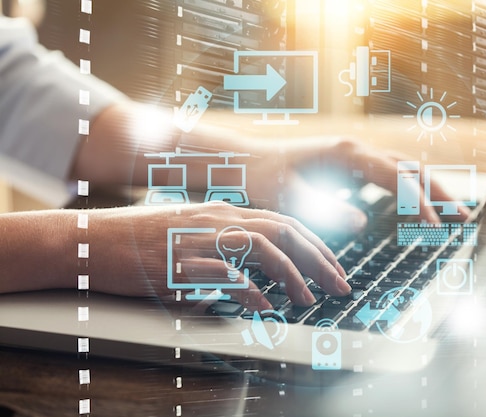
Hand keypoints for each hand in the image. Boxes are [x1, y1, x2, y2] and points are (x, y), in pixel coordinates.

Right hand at [88, 202, 349, 309]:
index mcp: (223, 212)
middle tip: (340, 285)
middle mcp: (217, 220)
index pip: (283, 222)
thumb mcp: (191, 235)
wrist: (92, 240)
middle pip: (283, 231)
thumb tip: (254, 275)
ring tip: (309, 299)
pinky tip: (265, 306)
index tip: (333, 268)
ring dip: (292, 274)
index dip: (315, 245)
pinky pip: (225, 273)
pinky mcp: (180, 262)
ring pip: (262, 247)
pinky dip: (251, 289)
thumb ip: (224, 248)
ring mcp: (200, 238)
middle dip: (318, 259)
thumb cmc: (140, 240)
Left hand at [244, 137, 470, 224]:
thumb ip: (324, 209)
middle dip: (440, 192)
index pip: (396, 176)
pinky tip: (421, 208)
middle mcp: (357, 148)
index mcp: (346, 153)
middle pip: (411, 167)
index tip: (435, 226)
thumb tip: (362, 224)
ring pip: (406, 168)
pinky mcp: (353, 164)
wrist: (248, 161)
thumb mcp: (289, 197)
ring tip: (455, 214)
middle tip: (465, 218)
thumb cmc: (264, 178)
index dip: (419, 201)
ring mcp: (357, 154)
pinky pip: (392, 175)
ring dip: (432, 190)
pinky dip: (413, 190)